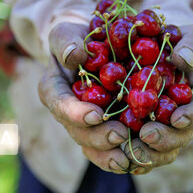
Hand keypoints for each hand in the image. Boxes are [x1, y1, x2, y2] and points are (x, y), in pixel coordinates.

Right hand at [38, 22, 129, 172]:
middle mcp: (68, 112)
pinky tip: (138, 159)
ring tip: (129, 158)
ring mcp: (84, 123)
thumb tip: (76, 55)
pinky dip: (122, 155)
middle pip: (78, 132)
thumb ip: (66, 41)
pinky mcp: (102, 127)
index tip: (96, 114)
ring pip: (93, 146)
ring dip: (110, 154)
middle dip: (98, 137)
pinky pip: (108, 147)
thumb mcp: (67, 33)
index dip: (76, 113)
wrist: (89, 49)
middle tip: (120, 135)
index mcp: (54, 90)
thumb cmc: (75, 39)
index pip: (60, 104)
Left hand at [124, 25, 192, 173]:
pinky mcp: (144, 129)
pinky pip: (142, 149)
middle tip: (147, 134)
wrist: (156, 47)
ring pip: (163, 148)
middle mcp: (185, 114)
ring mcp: (165, 125)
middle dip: (166, 138)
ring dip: (148, 152)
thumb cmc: (178, 40)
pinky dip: (132, 155)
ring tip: (129, 149)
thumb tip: (183, 60)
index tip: (178, 118)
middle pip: (182, 135)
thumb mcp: (191, 35)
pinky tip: (119, 156)